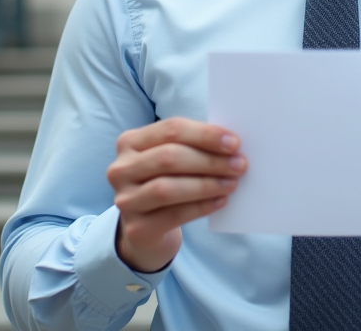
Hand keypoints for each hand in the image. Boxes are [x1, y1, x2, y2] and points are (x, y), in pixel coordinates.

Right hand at [107, 117, 246, 272]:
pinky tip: (220, 201)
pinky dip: (201, 206)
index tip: (234, 142)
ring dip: (206, 184)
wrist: (146, 229)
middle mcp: (121, 169)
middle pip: (169, 157)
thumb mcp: (171, 160)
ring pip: (168, 188)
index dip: (205, 134)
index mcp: (130, 142)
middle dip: (209, 160)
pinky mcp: (136, 228)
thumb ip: (193, 147)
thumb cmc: (166, 182)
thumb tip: (231, 144)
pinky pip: (174, 215)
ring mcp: (125, 200)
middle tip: (239, 165)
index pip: (171, 130)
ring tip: (232, 183)